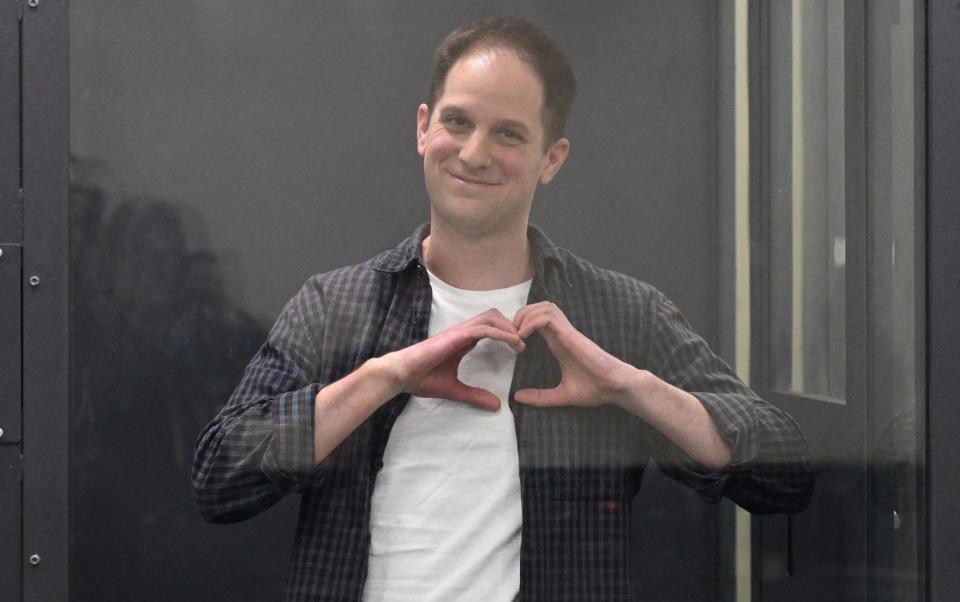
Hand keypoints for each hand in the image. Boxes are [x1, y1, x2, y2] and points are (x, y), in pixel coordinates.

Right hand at [382, 309, 524, 410]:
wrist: (401, 375)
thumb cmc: (422, 379)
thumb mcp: (455, 390)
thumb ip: (475, 396)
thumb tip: (497, 406)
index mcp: (462, 340)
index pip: (489, 326)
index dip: (506, 332)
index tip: (519, 347)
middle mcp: (462, 332)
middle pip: (493, 316)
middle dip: (511, 326)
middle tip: (523, 342)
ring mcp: (458, 332)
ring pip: (490, 318)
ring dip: (509, 327)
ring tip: (520, 342)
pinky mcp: (455, 336)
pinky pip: (483, 329)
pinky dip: (500, 333)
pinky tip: (512, 343)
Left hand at [513, 302, 635, 407]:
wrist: (614, 388)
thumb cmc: (594, 389)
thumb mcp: (560, 395)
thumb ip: (540, 397)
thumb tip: (518, 397)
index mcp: (559, 343)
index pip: (538, 321)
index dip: (521, 325)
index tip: (512, 342)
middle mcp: (562, 334)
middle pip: (539, 307)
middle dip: (521, 315)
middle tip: (511, 333)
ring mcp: (567, 332)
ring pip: (544, 307)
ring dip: (526, 315)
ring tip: (516, 333)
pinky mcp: (571, 335)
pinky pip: (548, 318)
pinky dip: (532, 322)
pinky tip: (524, 337)